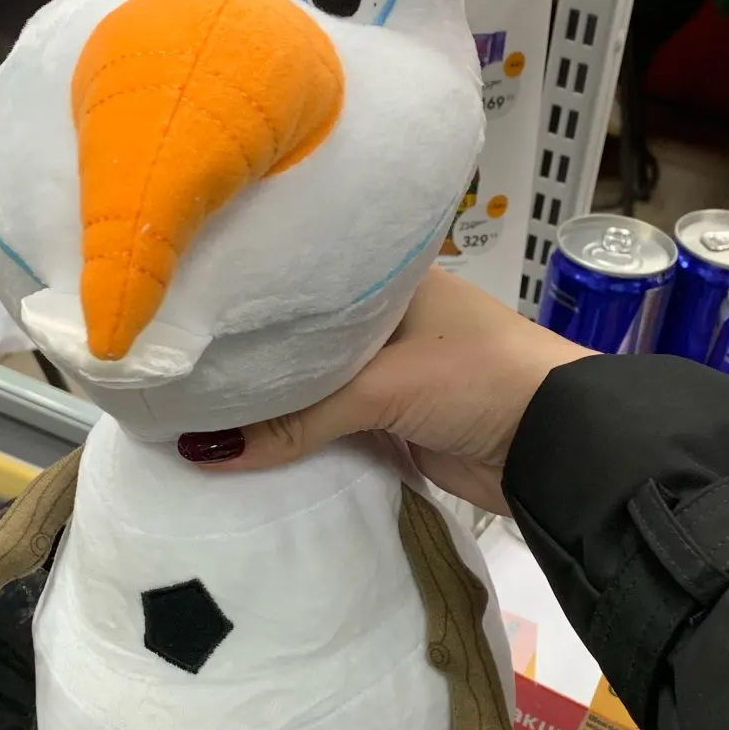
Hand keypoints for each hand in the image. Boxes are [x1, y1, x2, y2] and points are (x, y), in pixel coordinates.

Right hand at [177, 269, 588, 513]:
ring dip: (270, 407)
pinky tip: (242, 448)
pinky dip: (296, 441)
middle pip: (301, 341)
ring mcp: (390, 373)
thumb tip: (204, 452)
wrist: (554, 447)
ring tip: (190, 410)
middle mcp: (384, 319)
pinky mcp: (393, 424)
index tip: (187, 313)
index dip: (251, 300)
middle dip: (252, 361)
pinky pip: (329, 430)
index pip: (302, 280)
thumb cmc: (478, 379)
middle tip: (174, 371)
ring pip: (312, 388)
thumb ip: (296, 419)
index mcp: (386, 278)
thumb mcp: (381, 386)